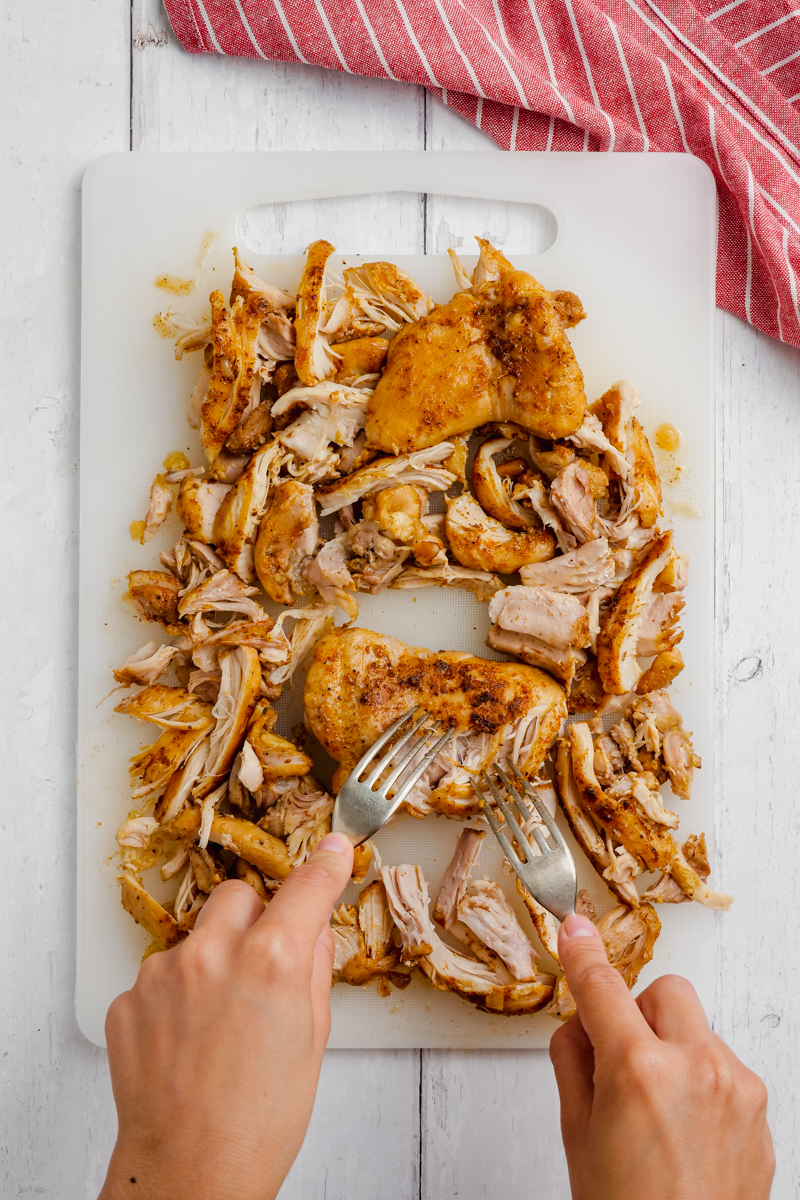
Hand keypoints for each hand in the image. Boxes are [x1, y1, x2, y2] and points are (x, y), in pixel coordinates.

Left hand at [99, 832, 353, 1199]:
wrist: (190, 1174)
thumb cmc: (260, 1121)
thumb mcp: (313, 1039)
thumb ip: (312, 968)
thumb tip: (314, 926)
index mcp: (273, 960)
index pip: (307, 886)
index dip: (326, 866)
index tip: (334, 851)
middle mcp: (214, 953)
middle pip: (239, 896)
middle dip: (255, 919)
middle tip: (262, 967)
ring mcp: (163, 974)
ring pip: (197, 936)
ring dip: (212, 960)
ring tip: (219, 1023)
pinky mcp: (128, 999)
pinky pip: (161, 975)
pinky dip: (177, 996)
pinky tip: (188, 1041)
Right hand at [550, 914, 773, 1199]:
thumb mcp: (577, 1135)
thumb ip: (574, 1060)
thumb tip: (580, 1020)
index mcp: (638, 1070)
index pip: (602, 987)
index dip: (583, 955)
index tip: (575, 931)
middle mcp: (695, 1067)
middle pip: (666, 991)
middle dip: (639, 1011)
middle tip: (621, 1055)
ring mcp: (736, 1089)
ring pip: (697, 1030)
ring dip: (673, 1050)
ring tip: (657, 1112)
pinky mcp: (761, 1112)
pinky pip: (724, 1069)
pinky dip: (701, 1084)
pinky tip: (685, 1133)